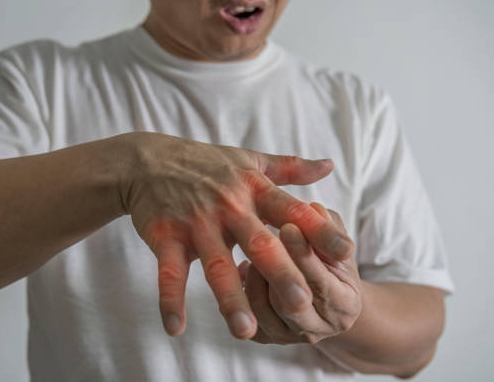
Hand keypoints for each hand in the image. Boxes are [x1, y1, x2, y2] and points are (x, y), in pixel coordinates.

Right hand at [118, 132, 353, 338]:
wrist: (147, 161)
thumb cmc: (206, 164)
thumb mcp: (250, 160)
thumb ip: (290, 167)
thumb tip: (329, 165)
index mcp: (253, 190)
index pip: (292, 210)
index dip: (319, 230)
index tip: (346, 252)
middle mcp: (228, 207)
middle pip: (259, 244)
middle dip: (281, 274)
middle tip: (302, 304)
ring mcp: (196, 222)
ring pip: (216, 264)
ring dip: (230, 298)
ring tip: (245, 332)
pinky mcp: (166, 236)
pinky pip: (169, 272)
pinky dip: (170, 300)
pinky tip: (176, 329)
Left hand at [241, 204, 361, 343]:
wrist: (322, 294)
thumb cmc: (328, 258)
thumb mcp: (335, 239)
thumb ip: (327, 225)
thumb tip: (314, 210)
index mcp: (346, 304)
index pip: (321, 281)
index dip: (303, 253)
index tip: (286, 226)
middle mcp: (320, 328)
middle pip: (292, 303)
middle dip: (275, 269)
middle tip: (259, 238)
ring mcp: (291, 337)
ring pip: (264, 311)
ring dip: (254, 279)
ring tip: (251, 252)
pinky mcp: (268, 339)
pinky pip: (247, 320)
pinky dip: (242, 294)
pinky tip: (241, 269)